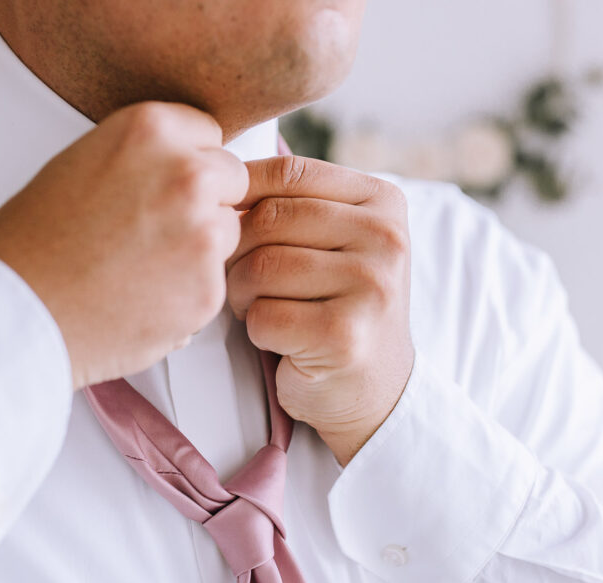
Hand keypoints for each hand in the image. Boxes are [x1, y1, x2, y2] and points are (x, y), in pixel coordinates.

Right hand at [0, 102, 248, 388]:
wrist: (16, 313)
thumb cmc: (33, 243)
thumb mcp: (80, 164)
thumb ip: (142, 157)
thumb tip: (186, 164)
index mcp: (149, 130)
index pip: (209, 133)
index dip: (188, 161)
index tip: (167, 184)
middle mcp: (186, 175)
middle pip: (231, 180)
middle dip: (207, 201)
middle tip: (158, 229)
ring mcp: (202, 235)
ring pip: (228, 234)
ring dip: (200, 250)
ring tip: (141, 267)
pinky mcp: (208, 290)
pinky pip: (214, 284)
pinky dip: (188, 294)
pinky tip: (142, 297)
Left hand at [227, 156, 413, 465]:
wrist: (375, 388)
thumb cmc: (335, 305)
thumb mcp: (333, 240)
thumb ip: (293, 203)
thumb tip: (216, 173)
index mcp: (383, 201)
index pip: (290, 173)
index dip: (241, 191)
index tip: (223, 218)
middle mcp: (386, 238)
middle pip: (269, 219)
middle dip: (238, 251)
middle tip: (242, 278)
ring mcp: (371, 286)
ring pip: (261, 267)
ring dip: (243, 293)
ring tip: (261, 306)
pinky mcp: (345, 335)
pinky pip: (264, 316)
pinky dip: (257, 330)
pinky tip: (279, 338)